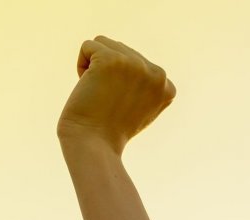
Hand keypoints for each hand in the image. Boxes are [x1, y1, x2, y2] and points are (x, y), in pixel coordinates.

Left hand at [56, 35, 176, 153]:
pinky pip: (87, 46)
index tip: (122, 106)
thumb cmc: (111, 131)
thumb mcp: (140, 107)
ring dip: (94, 67)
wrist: (95, 145)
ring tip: (99, 93)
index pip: (136, 62)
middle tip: (108, 101)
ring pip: (104, 44)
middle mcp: (157, 73)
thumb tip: (137, 63)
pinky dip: (81, 66)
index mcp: (168, 87)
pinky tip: (88, 87)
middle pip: (120, 49)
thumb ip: (144, 85)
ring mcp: (136, 65)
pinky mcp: (111, 59)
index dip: (121, 82)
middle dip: (106, 72)